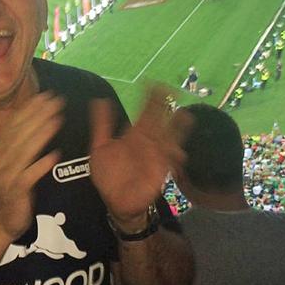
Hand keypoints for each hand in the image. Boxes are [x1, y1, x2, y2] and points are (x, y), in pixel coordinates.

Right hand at [0, 92, 63, 241]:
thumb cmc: (7, 188)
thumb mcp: (8, 162)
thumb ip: (18, 143)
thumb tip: (34, 120)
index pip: (14, 123)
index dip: (29, 108)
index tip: (45, 95)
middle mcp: (0, 159)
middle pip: (20, 133)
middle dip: (38, 115)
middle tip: (56, 101)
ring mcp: (6, 175)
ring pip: (24, 151)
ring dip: (41, 134)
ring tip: (57, 120)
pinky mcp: (15, 191)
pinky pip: (29, 176)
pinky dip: (41, 165)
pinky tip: (54, 155)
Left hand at [89, 86, 189, 230]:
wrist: (115, 202)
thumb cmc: (109, 176)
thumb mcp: (99, 148)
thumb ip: (102, 125)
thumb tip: (100, 100)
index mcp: (133, 135)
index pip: (143, 112)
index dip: (147, 98)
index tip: (151, 82)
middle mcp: (146, 142)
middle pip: (157, 120)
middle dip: (163, 106)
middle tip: (170, 89)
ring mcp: (155, 156)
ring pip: (168, 138)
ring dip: (176, 128)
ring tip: (184, 115)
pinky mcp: (159, 171)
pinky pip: (168, 161)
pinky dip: (174, 155)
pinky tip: (179, 149)